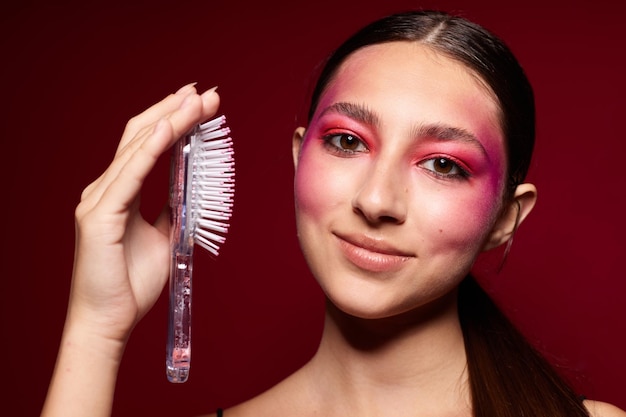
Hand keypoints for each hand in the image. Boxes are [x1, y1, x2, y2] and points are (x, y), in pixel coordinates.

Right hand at [67, 84, 219, 342]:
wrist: (109, 321)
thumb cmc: (131, 283)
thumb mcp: (163, 239)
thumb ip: (172, 211)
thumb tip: (191, 191)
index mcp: (118, 193)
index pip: (145, 144)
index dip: (171, 120)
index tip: (198, 103)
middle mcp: (104, 189)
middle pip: (140, 136)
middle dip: (174, 111)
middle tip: (204, 92)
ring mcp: (97, 201)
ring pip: (136, 149)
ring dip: (170, 121)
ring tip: (196, 102)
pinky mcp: (98, 217)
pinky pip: (129, 177)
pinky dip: (150, 151)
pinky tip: (169, 129)